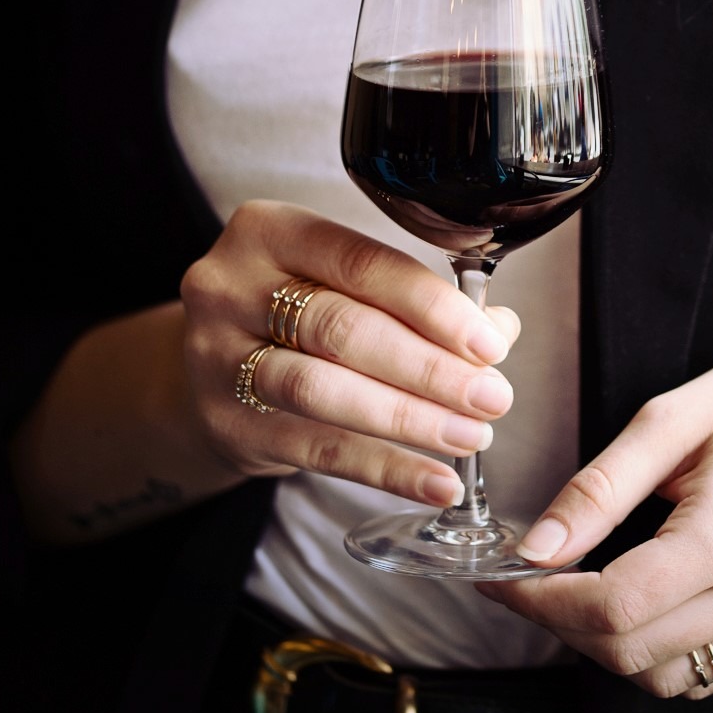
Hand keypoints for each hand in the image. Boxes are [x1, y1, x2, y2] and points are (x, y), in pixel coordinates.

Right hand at [178, 201, 519, 506]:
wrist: (214, 368)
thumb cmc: (299, 315)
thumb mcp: (347, 286)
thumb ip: (420, 302)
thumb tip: (497, 330)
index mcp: (270, 231)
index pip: (362, 263)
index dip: (432, 306)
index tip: (488, 344)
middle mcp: (232, 286)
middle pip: (343, 329)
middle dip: (429, 369)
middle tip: (492, 398)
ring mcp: (218, 356)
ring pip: (323, 390)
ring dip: (409, 419)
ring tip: (470, 437)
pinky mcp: (225, 422)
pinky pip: (316, 450)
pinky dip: (385, 469)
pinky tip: (435, 481)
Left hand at [475, 307, 712, 697]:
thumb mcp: (670, 419)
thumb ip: (597, 491)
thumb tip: (533, 550)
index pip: (612, 610)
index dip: (543, 603)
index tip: (504, 579)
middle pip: (632, 655)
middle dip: (565, 626)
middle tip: (535, 581)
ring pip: (668, 678)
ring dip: (611, 646)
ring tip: (588, 589)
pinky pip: (711, 671)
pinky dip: (662, 649)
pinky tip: (647, 598)